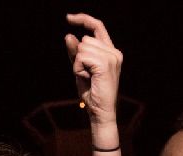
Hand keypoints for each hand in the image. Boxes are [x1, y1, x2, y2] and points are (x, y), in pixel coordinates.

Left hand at [65, 14, 121, 129]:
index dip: (83, 19)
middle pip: (85, 39)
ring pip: (82, 48)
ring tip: (88, 78)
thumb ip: (75, 53)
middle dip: (79, 57)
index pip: (98, 26)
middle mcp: (114, 52)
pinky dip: (78, 68)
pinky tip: (88, 79)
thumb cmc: (91, 93)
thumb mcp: (80, 69)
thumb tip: (69, 35)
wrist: (100, 112)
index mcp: (111, 51)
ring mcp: (112, 57)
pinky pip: (81, 57)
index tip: (68, 17)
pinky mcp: (105, 64)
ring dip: (78, 64)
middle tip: (87, 75)